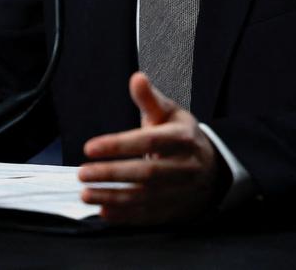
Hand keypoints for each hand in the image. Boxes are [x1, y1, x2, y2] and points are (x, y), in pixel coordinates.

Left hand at [77, 72, 220, 224]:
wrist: (212, 169)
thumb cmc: (183, 138)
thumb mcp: (170, 113)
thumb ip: (149, 99)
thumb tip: (137, 78)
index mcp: (183, 138)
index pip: (149, 141)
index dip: (118, 145)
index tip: (90, 147)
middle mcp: (185, 166)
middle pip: (146, 173)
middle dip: (112, 174)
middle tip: (83, 173)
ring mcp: (181, 191)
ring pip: (144, 197)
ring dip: (112, 197)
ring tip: (86, 193)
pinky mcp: (175, 210)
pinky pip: (147, 216)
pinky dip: (124, 216)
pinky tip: (103, 210)